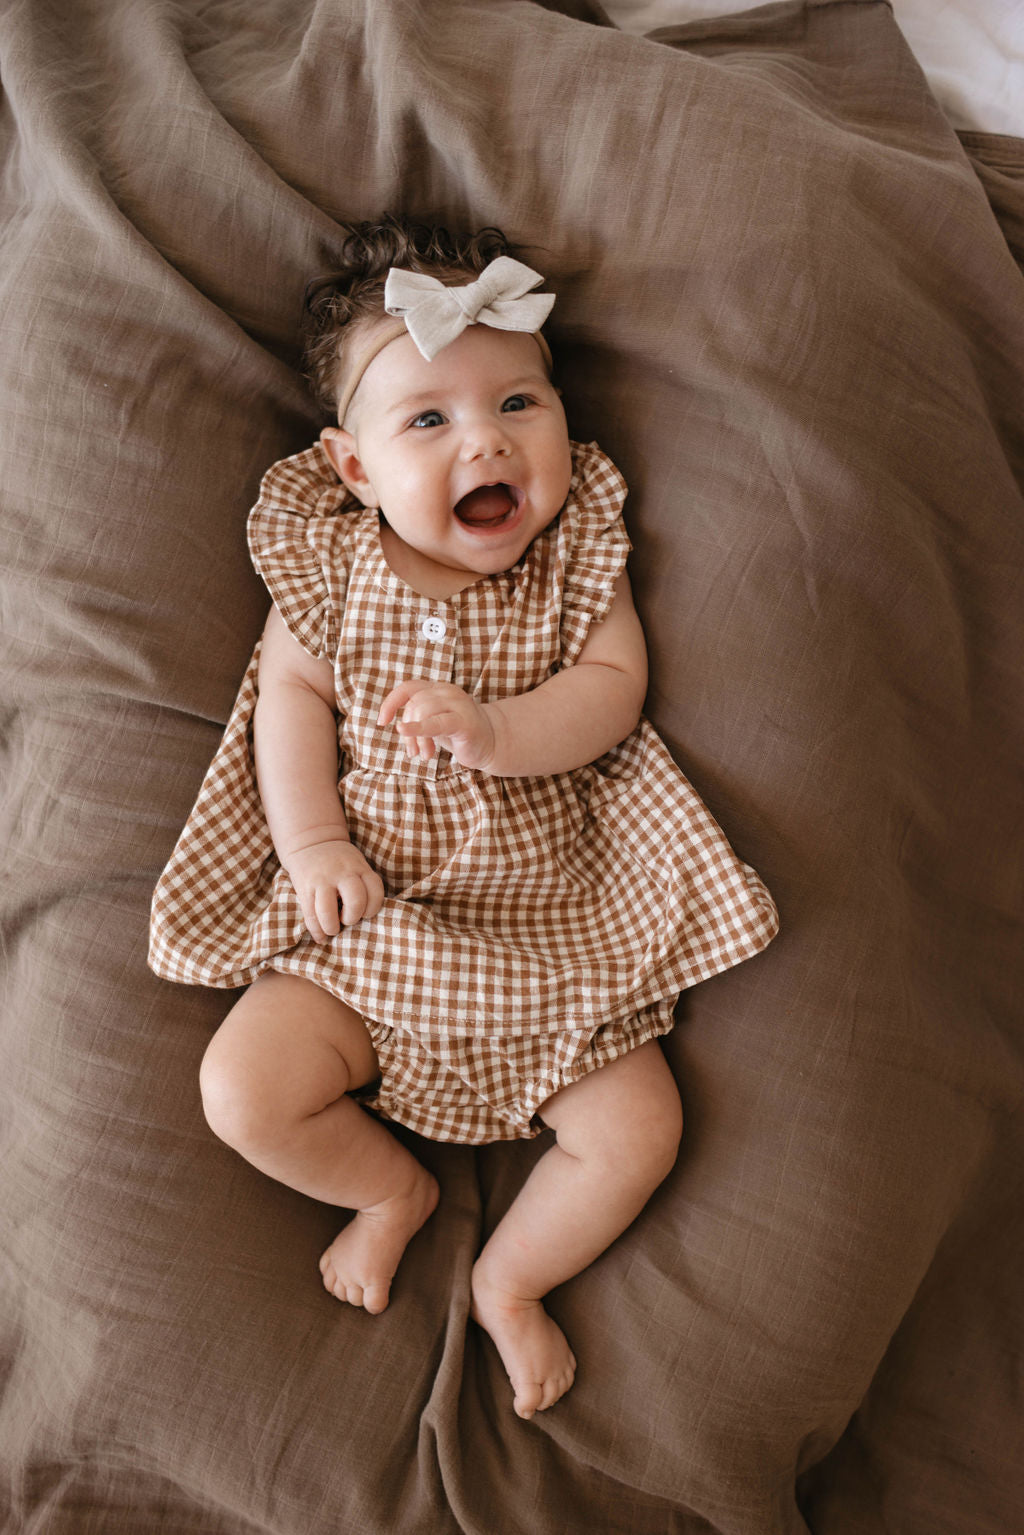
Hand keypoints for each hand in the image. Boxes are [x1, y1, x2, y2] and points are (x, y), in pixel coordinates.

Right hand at [282, 838, 384, 941]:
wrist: (310, 842)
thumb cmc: (339, 861)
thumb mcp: (356, 865)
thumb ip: (362, 885)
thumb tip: (365, 919)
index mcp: (359, 868)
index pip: (375, 891)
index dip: (373, 908)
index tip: (366, 913)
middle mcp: (342, 873)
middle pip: (356, 901)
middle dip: (353, 917)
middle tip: (348, 919)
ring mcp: (322, 880)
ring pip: (328, 912)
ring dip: (332, 927)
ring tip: (333, 929)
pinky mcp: (305, 888)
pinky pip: (310, 915)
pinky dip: (316, 931)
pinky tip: (321, 937)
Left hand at [378, 680, 496, 769]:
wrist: (492, 744)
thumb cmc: (459, 734)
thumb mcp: (434, 722)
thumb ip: (417, 717)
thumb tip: (396, 725)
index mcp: (438, 690)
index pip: (408, 688)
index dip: (391, 702)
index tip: (382, 722)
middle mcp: (447, 692)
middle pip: (414, 704)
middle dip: (407, 730)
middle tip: (413, 751)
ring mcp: (458, 704)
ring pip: (422, 711)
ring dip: (417, 737)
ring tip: (424, 755)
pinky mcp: (465, 722)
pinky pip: (436, 722)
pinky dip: (418, 728)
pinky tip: (406, 733)